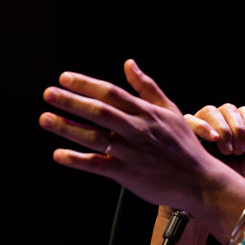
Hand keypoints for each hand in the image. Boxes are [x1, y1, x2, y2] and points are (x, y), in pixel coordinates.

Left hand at [39, 59, 225, 210]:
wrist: (200, 181)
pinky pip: (97, 165)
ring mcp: (131, 152)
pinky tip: (59, 155)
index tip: (64, 78)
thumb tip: (129, 64)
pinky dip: (77, 160)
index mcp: (146, 112)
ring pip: (94, 136)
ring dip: (67, 128)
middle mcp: (137, 129)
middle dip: (71, 101)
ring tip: (45, 119)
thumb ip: (147, 88)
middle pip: (99, 111)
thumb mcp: (171, 111)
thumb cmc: (185, 147)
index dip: (86, 84)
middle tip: (48, 93)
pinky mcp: (128, 173)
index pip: (111, 93)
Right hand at [185, 104, 244, 181]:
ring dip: (223, 129)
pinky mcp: (185, 130)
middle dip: (238, 129)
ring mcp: (200, 123)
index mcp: (234, 124)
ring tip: (227, 150)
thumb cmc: (231, 176)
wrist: (212, 192)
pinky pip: (190, 120)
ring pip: (211, 111)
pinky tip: (214, 139)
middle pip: (228, 109)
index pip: (244, 111)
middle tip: (239, 150)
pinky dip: (202, 126)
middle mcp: (217, 120)